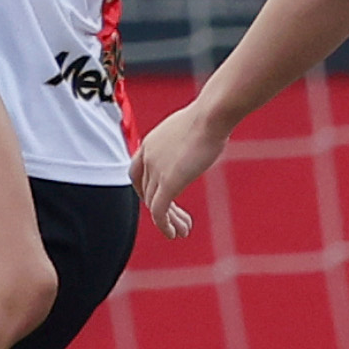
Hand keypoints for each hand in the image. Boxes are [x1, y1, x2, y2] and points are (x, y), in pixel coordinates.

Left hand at [133, 101, 228, 238]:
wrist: (212, 115)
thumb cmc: (211, 116)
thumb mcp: (192, 128)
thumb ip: (187, 140)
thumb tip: (202, 139)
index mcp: (150, 143)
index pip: (136, 172)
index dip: (145, 189)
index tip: (162, 198)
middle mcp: (148, 157)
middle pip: (146, 191)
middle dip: (162, 208)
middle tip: (181, 220)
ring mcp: (156, 169)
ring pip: (153, 204)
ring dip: (168, 221)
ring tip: (183, 231)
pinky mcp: (169, 182)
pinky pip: (159, 211)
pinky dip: (164, 225)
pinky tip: (174, 234)